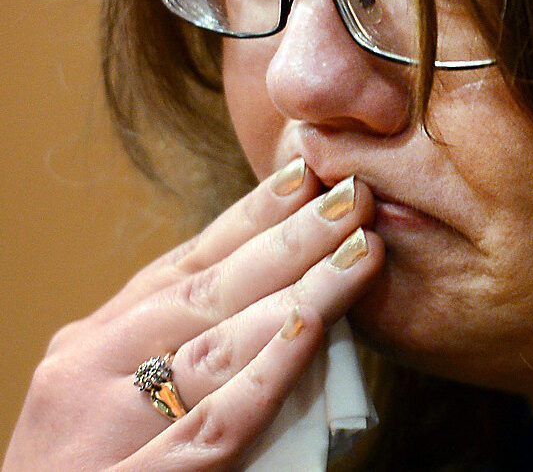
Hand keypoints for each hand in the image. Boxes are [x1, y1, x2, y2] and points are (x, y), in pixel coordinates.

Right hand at [2, 163, 380, 470]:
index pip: (187, 264)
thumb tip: (279, 291)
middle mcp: (89, 370)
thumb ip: (180, 345)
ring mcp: (105, 430)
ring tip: (360, 252)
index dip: (252, 216)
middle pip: (208, 292)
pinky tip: (308, 331)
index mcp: (95, 343)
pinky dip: (263, 375)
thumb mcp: (117, 395)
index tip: (308, 174)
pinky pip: (212, 426)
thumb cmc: (91, 471)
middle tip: (354, 195)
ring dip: (298, 292)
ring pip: (218, 347)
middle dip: (290, 238)